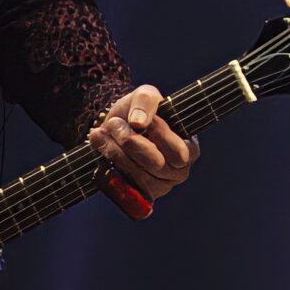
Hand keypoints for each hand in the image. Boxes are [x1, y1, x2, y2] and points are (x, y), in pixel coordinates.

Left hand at [87, 85, 198, 200]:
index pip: (180, 153)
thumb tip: (138, 122)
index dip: (160, 136)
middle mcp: (177, 172)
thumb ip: (146, 101)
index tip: (139, 120)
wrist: (117, 127)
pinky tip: (99, 147)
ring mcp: (157, 186)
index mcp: (189, 149)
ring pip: (136, 174)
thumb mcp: (145, 96)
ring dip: (115, 151)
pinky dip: (107, 166)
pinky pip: (121, 185)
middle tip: (113, 123)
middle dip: (131, 142)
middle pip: (156, 164)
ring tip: (100, 131)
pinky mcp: (136, 193)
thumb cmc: (139, 111)